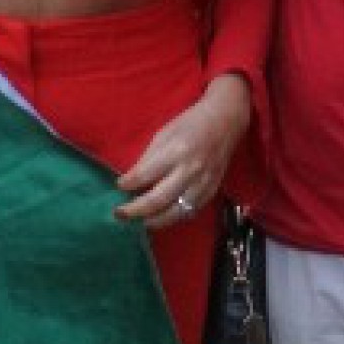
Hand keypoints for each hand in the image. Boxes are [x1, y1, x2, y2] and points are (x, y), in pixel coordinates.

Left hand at [115, 73, 250, 228]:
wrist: (224, 122)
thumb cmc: (190, 124)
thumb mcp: (163, 134)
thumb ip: (148, 159)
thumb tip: (131, 181)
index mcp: (175, 152)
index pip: (144, 175)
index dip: (127, 184)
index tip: (119, 186)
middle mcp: (189, 171)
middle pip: (157, 200)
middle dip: (134, 210)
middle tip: (119, 214)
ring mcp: (202, 184)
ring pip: (175, 213)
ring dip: (154, 221)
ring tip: (141, 222)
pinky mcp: (212, 191)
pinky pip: (190, 212)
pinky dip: (174, 217)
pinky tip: (163, 217)